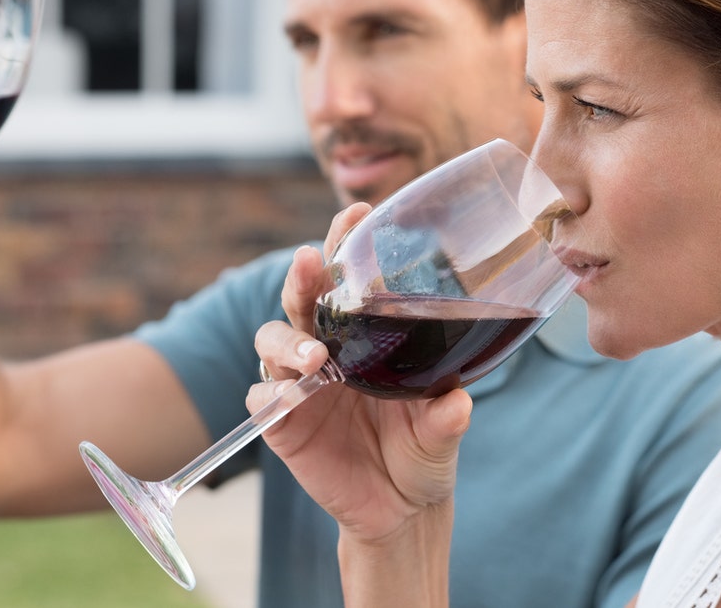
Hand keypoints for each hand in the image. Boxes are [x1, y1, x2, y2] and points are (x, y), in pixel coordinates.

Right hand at [250, 203, 471, 544]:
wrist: (401, 509)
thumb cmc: (424, 451)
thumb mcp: (443, 432)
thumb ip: (447, 416)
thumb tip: (458, 402)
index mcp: (365, 336)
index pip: (347, 278)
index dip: (344, 242)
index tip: (358, 211)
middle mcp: (328, 349)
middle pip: (301, 298)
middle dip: (302, 276)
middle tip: (309, 263)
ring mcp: (300, 383)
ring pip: (271, 339)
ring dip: (288, 338)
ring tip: (316, 354)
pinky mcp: (282, 421)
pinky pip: (262, 397)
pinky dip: (271, 392)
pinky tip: (289, 396)